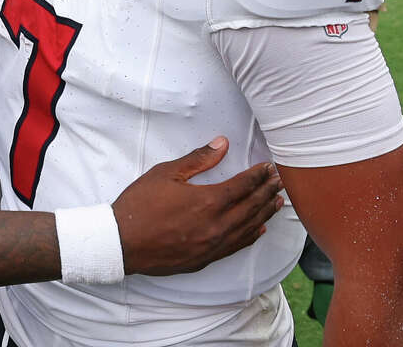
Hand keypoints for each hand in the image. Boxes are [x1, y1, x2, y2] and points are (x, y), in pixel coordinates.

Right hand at [112, 137, 283, 274]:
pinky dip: (251, 236)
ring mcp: (212, 245)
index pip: (243, 186)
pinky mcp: (205, 259)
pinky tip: (259, 230)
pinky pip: (236, 247)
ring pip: (248, 228)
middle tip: (281, 181)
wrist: (121, 243)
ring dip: (265, 214)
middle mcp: (217, 225)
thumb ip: (198, 159)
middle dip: (267, 191)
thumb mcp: (165, 173)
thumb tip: (222, 143)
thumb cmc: (139, 205)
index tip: (270, 167)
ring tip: (277, 202)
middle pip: (251, 206)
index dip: (258, 175)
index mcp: (208, 201)